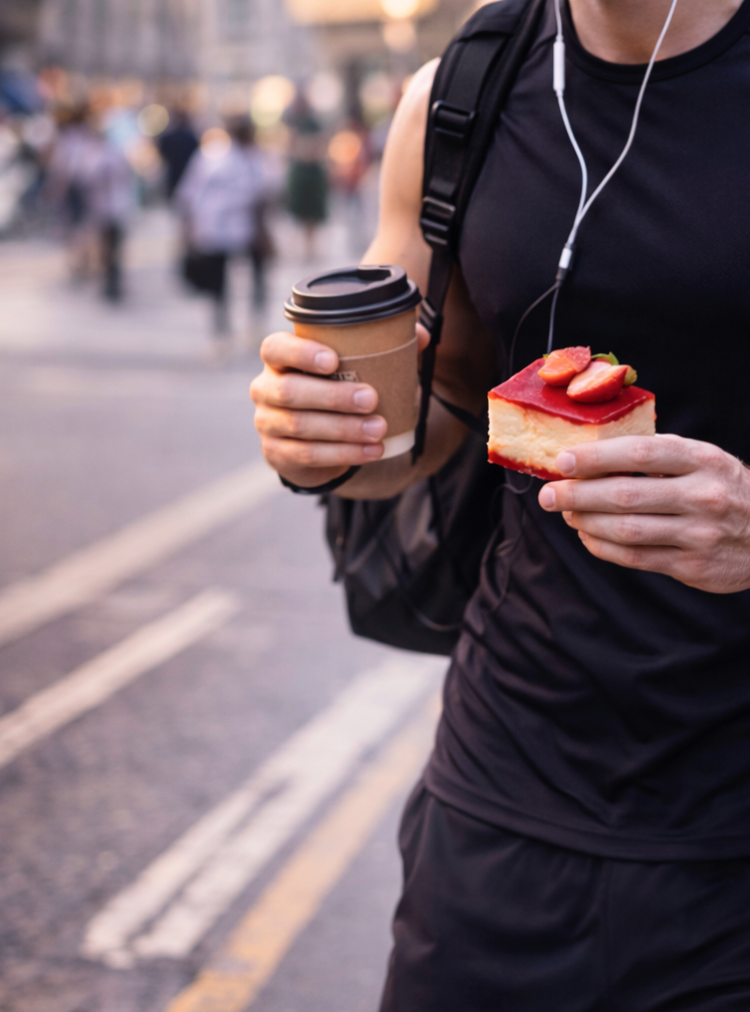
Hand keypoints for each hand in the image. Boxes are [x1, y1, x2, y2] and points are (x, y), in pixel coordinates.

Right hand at [250, 326, 429, 489]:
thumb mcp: (354, 368)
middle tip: (371, 399)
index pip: (275, 348)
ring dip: (343, 429)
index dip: (301, 353)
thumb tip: (421, 335)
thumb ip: (383, 348)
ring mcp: (267, 423)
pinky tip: (371, 451)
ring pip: (300, 426)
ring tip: (379, 429)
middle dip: (332, 396)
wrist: (316, 439)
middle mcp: (265, 388)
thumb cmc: (334, 390)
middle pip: (289, 391)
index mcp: (279, 359)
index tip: (334, 360)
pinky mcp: (277, 453)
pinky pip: (307, 454)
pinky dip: (343, 454)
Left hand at [537, 434, 749, 593]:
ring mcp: (698, 534)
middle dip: (577, 494)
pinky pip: (634, 558)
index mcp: (702, 459)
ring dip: (585, 521)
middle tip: (548, 494)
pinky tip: (587, 535)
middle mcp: (702, 496)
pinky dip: (602, 546)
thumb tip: (590, 452)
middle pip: (624, 495)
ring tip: (565, 513)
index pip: (640, 453)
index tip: (563, 460)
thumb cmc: (725, 489)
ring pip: (625, 530)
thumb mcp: (703, 461)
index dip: (596, 457)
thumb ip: (658, 456)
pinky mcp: (692, 566)